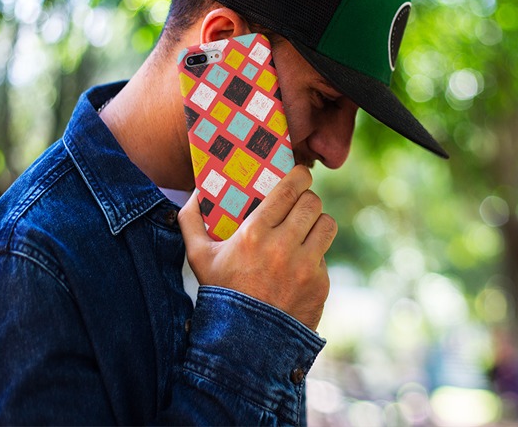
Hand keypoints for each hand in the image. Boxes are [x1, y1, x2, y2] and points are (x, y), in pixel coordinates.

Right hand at [178, 166, 335, 330]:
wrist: (244, 343)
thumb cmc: (220, 294)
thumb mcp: (198, 257)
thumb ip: (190, 220)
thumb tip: (196, 192)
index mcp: (254, 233)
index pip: (290, 189)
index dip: (299, 176)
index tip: (299, 174)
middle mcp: (283, 247)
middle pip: (312, 203)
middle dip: (307, 199)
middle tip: (300, 203)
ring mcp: (305, 267)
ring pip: (327, 224)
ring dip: (317, 223)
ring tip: (306, 229)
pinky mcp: (320, 284)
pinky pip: (325, 256)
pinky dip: (315, 256)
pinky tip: (299, 265)